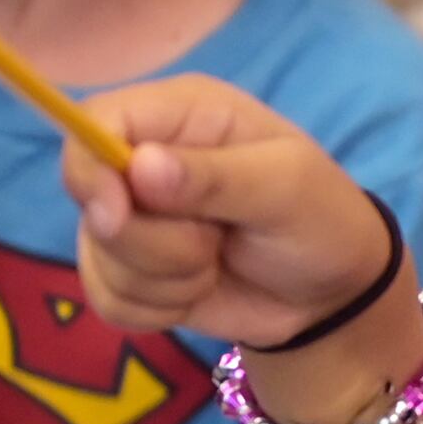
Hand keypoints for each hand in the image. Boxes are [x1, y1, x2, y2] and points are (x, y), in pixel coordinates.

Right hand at [69, 76, 409, 347]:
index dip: (92, 169)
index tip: (121, 214)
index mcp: (180, 115)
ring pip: (100, 258)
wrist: (331, 293)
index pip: (94, 122)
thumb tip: (139, 166)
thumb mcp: (286, 187)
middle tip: (217, 240)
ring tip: (218, 260)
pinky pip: (108, 298)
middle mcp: (143, 160)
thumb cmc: (320, 218)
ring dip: (167, 278)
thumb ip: (214, 177)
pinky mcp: (129, 272)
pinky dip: (158, 308)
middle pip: (92, 200)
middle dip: (155, 242)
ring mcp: (132, 218)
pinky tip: (200, 290)